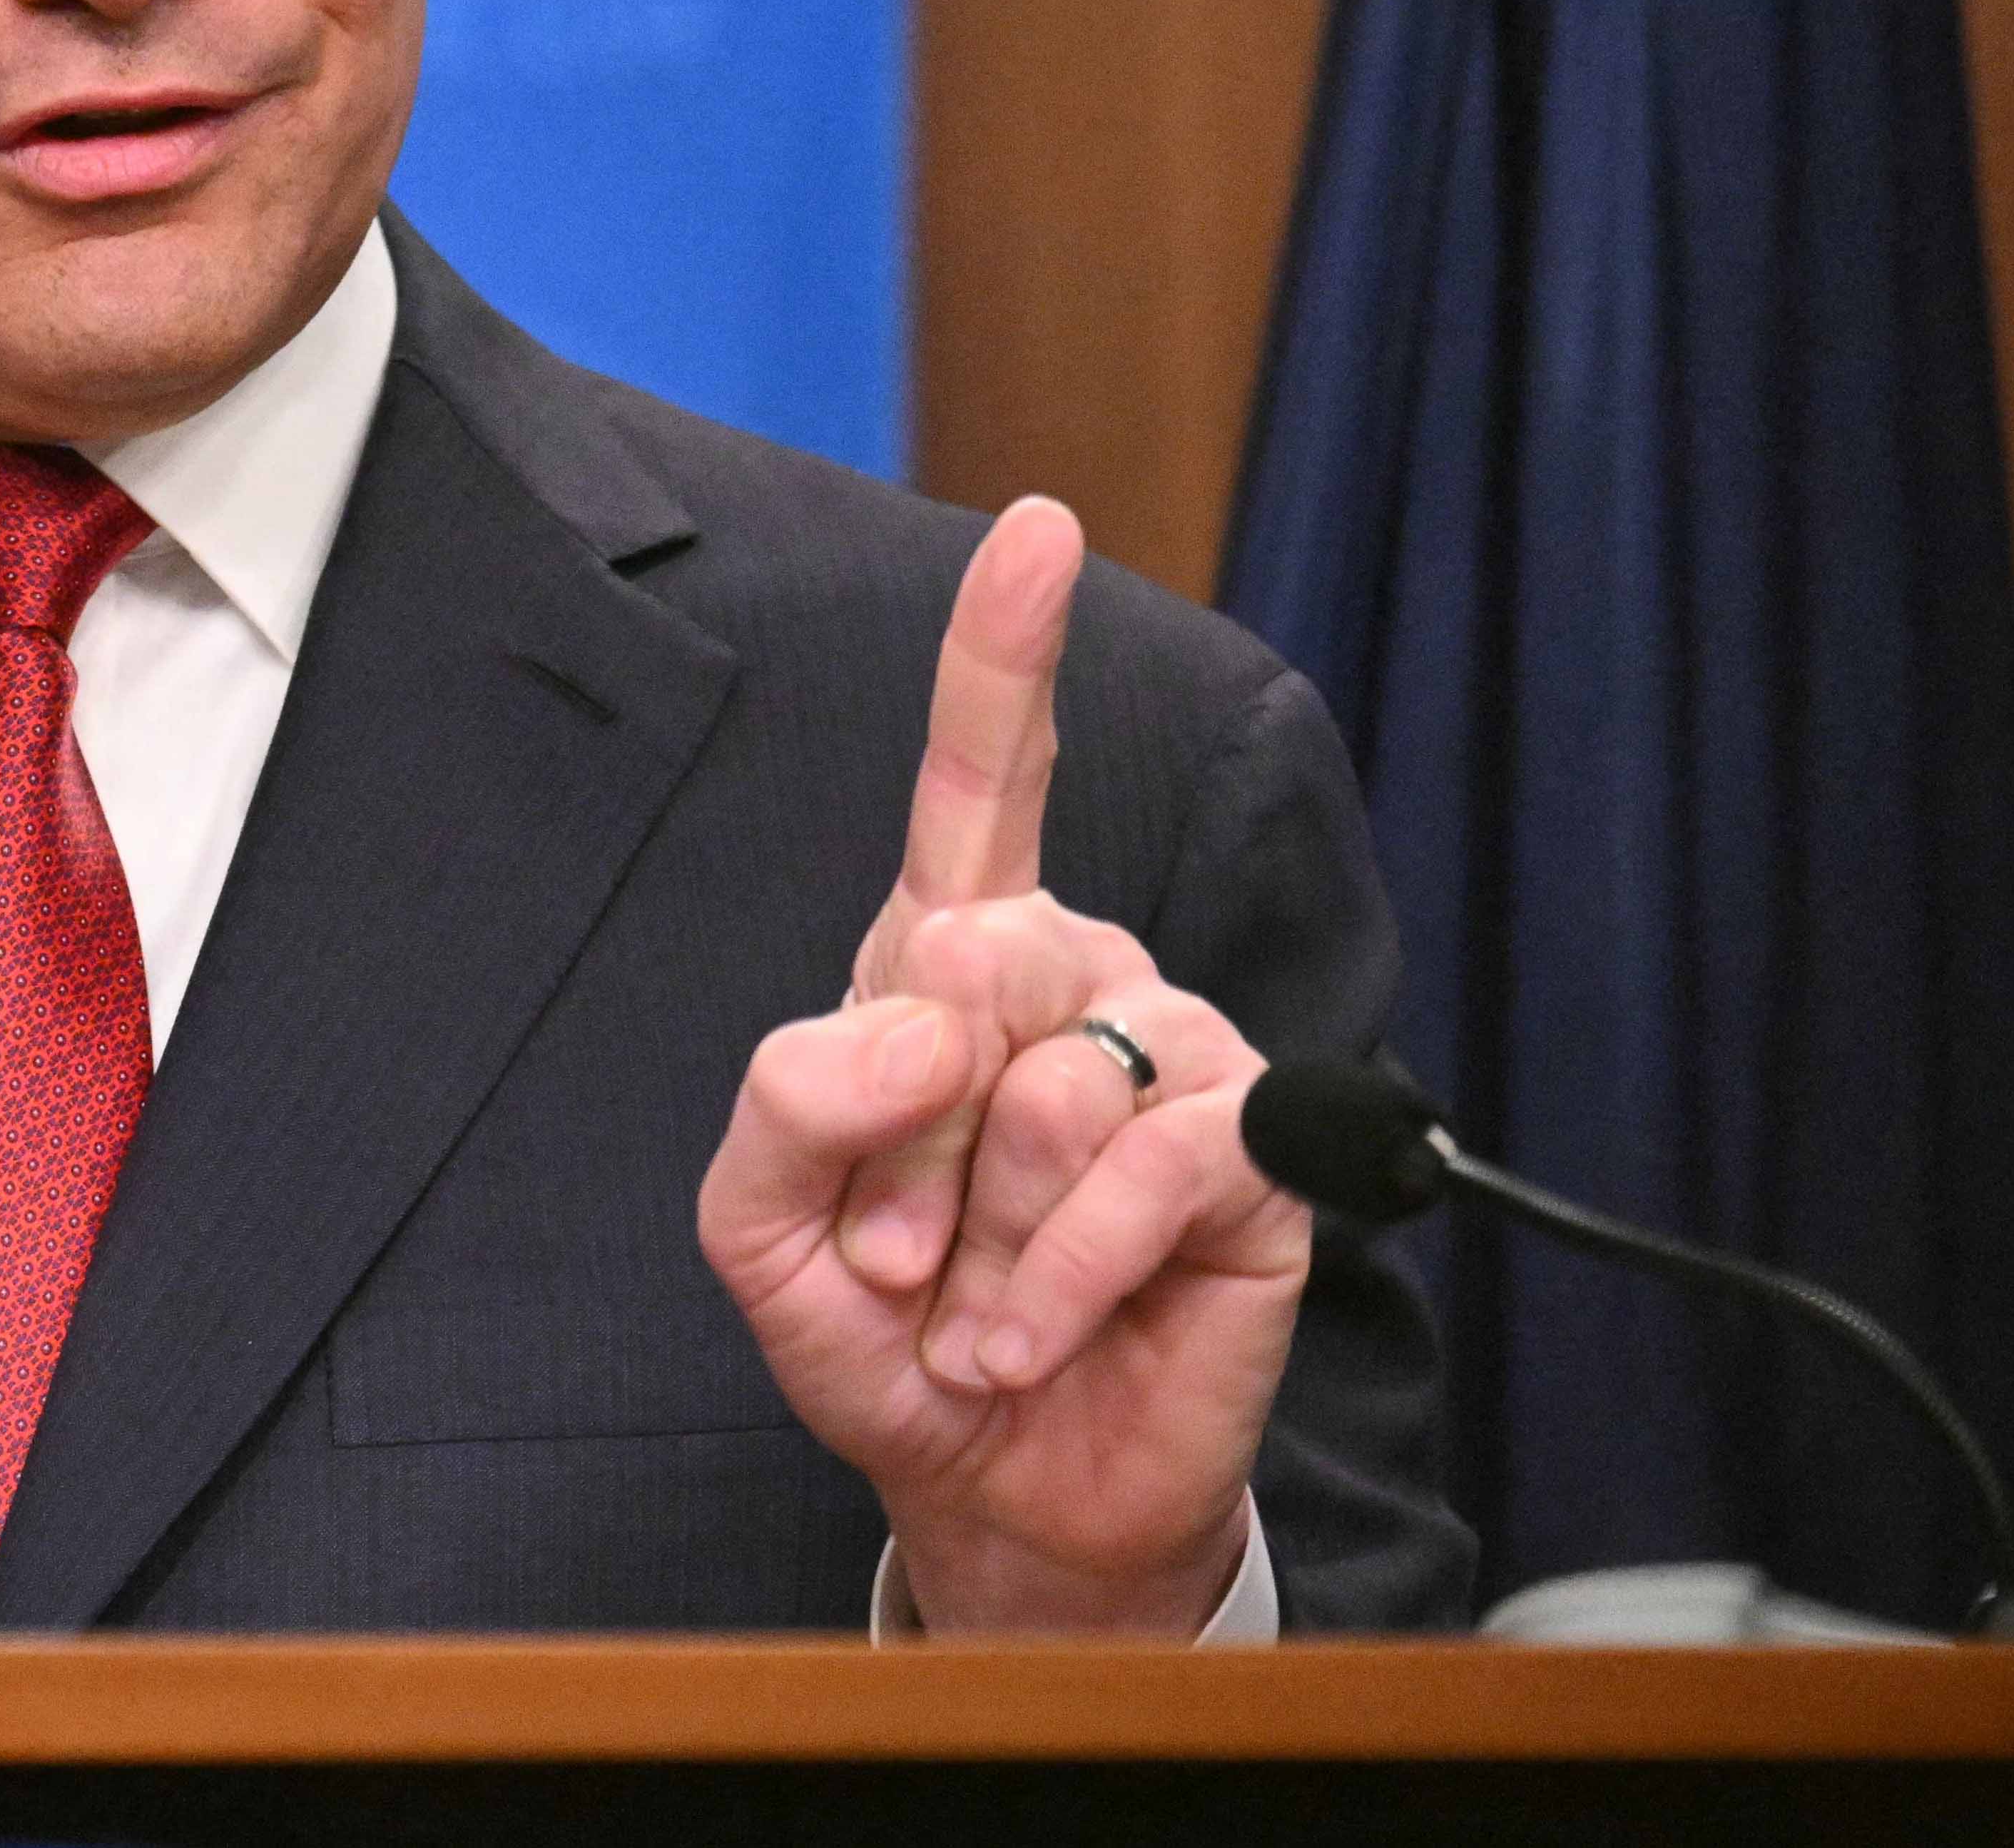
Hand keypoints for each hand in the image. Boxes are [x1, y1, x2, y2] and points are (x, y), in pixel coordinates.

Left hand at [693, 498, 1306, 1633]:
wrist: (990, 1483)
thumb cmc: (883, 1329)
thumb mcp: (760, 1224)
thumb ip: (795, 1099)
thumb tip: (929, 1017)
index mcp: (950, 961)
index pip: (983, 782)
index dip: (1005, 656)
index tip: (1037, 530)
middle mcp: (1076, 980)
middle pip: (972, 960)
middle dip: (901, 1140)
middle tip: (896, 1253)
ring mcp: (1174, 1058)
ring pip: (1052, 1084)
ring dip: (979, 1230)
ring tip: (975, 1301)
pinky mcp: (1253, 1157)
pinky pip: (1144, 1171)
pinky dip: (1053, 1278)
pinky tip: (1024, 1338)